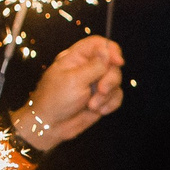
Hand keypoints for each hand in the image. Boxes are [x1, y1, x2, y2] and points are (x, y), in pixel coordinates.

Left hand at [13, 35, 124, 149]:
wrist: (51, 125)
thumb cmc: (56, 99)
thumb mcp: (74, 79)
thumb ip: (94, 65)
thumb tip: (108, 51)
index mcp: (76, 58)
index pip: (98, 44)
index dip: (111, 50)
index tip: (118, 62)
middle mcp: (87, 68)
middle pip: (111, 64)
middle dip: (110, 79)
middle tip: (101, 90)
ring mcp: (95, 83)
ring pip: (116, 81)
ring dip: (107, 95)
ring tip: (93, 105)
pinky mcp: (101, 98)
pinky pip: (116, 96)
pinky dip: (110, 104)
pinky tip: (98, 110)